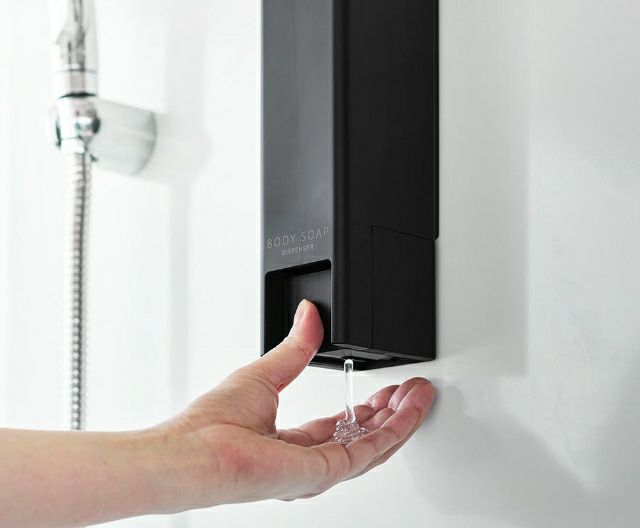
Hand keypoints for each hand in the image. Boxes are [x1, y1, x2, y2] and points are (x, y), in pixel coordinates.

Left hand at [160, 299, 435, 508]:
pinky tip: (406, 411)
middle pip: (363, 437)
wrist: (192, 451)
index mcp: (289, 441)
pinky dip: (392, 430)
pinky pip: (366, 451)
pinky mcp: (320, 472)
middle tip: (414, 390)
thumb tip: (309, 314)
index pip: (340, 426)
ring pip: (372, 446)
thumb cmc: (210, 425)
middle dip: (392, 413)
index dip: (367, 408)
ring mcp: (315, 471)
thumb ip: (295, 348)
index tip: (388, 390)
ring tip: (419, 396)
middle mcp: (306, 461)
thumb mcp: (265, 374)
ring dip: (399, 420)